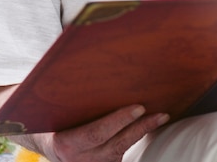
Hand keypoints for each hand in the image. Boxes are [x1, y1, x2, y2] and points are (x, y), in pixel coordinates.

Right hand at [46, 105, 168, 161]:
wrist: (54, 146)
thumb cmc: (55, 122)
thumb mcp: (56, 114)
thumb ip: (69, 100)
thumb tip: (85, 65)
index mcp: (65, 143)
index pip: (96, 133)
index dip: (119, 120)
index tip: (139, 107)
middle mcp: (81, 158)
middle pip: (117, 143)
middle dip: (139, 127)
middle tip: (159, 113)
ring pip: (123, 147)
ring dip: (143, 130)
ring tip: (162, 116)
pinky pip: (125, 149)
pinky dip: (138, 134)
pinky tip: (152, 122)